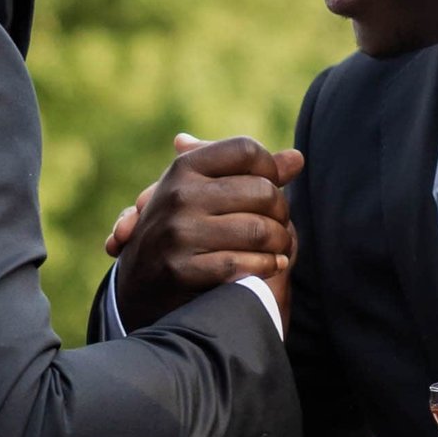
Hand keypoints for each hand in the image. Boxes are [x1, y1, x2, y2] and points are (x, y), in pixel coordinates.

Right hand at [111, 133, 301, 330]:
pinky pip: (242, 264)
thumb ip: (248, 174)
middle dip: (281, 212)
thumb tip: (298, 158)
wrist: (139, 285)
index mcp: (184, 168)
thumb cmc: (183, 230)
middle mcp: (178, 195)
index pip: (246, 150)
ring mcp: (178, 233)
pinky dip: (265, 267)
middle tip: (281, 226)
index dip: (271, 168)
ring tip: (280, 249)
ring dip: (280, 243)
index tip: (272, 188)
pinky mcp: (180, 270)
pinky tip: (271, 267)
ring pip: (258, 230)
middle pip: (262, 191)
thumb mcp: (203, 193)